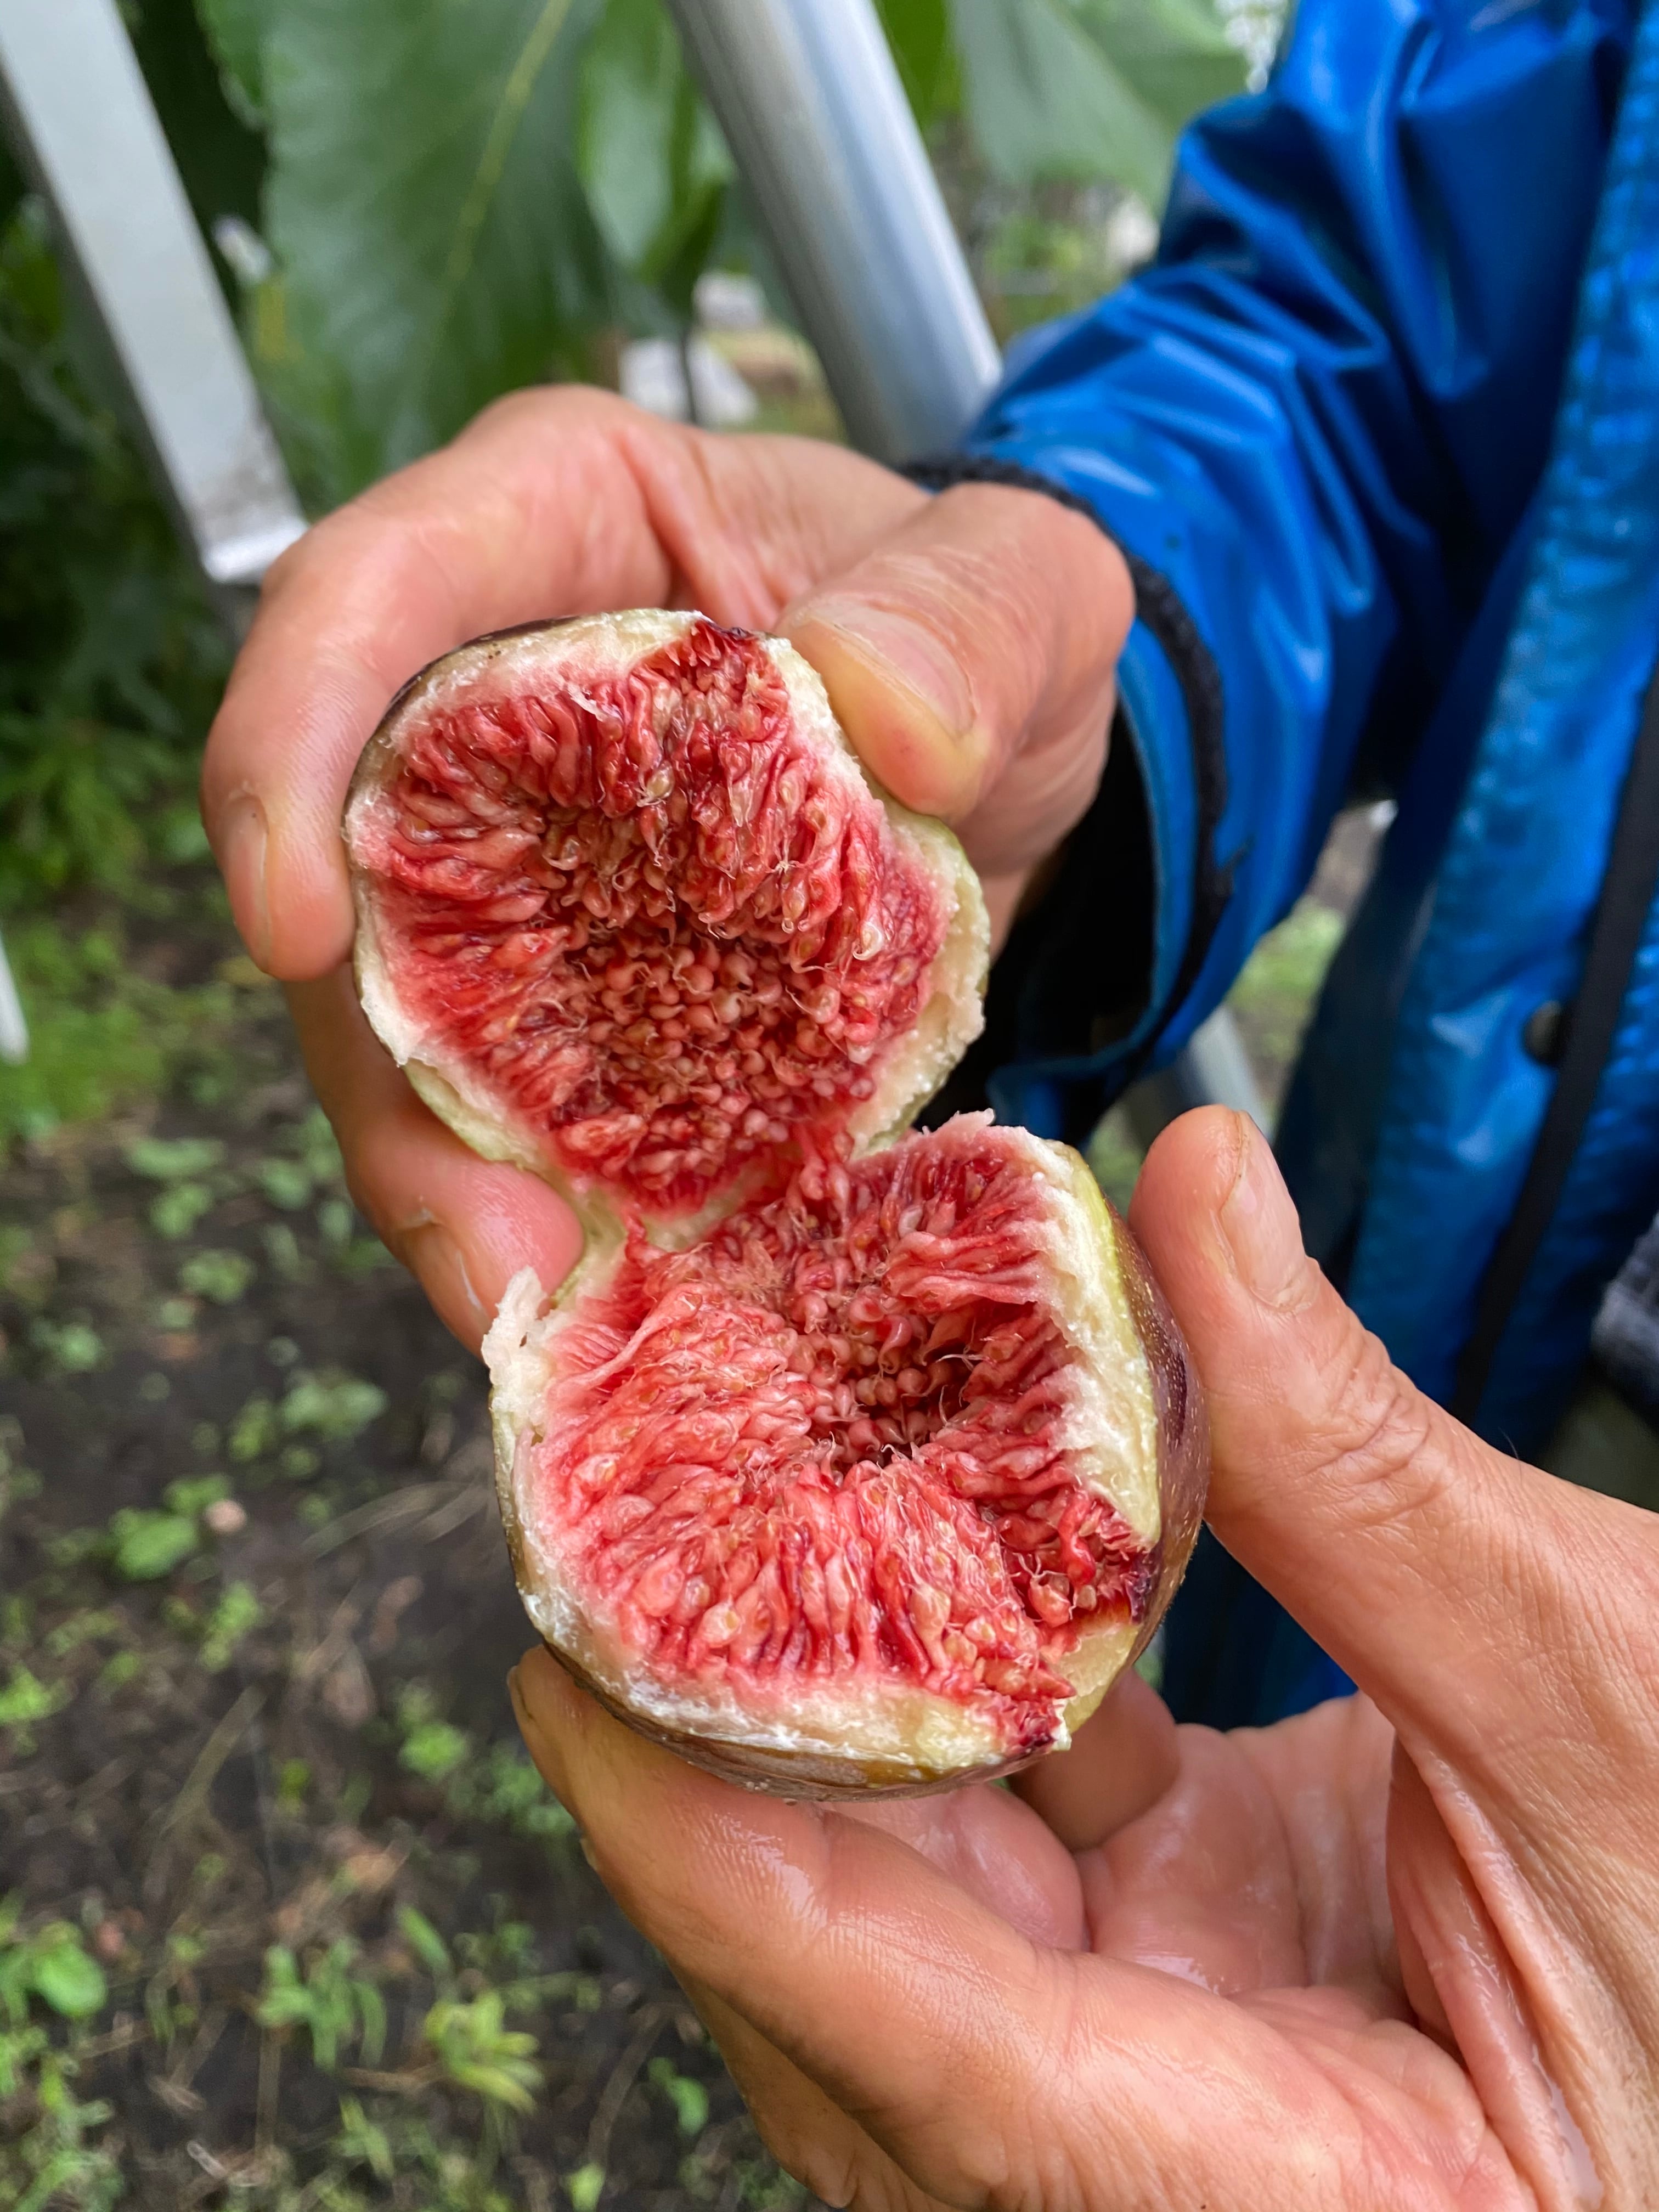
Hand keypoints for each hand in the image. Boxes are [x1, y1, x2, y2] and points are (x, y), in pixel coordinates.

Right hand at [200, 388, 1131, 1347]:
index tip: (293, 930)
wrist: (1020, 752)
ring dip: (451, 1170)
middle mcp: (490, 690)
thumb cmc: (993, 632)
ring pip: (413, 1014)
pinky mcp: (564, 982)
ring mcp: (515, 851)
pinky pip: (515, 1094)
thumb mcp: (1031, 591)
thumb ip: (968, 619)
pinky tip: (601, 1285)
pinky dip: (547, 1192)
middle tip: (474, 1235)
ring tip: (536, 1298)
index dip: (287, 750)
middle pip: (352, 859)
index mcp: (558, 522)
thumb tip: (873, 717)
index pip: (362, 598)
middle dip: (380, 1060)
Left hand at [510, 1108, 1658, 2210]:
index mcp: (1267, 2198)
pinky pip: (1024, 1838)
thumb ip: (1363, 1472)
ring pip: (920, 1897)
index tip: (567, 1672)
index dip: (707, 1850)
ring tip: (748, 1494)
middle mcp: (1170, 2160)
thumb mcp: (1601, 1694)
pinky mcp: (1203, 1966)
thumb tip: (1197, 1198)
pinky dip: (971, 1680)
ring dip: (833, 1698)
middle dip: (722, 1749)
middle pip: (858, 1974)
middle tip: (626, 1520)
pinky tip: (943, 1526)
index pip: (904, 2037)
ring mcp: (1180, 2060)